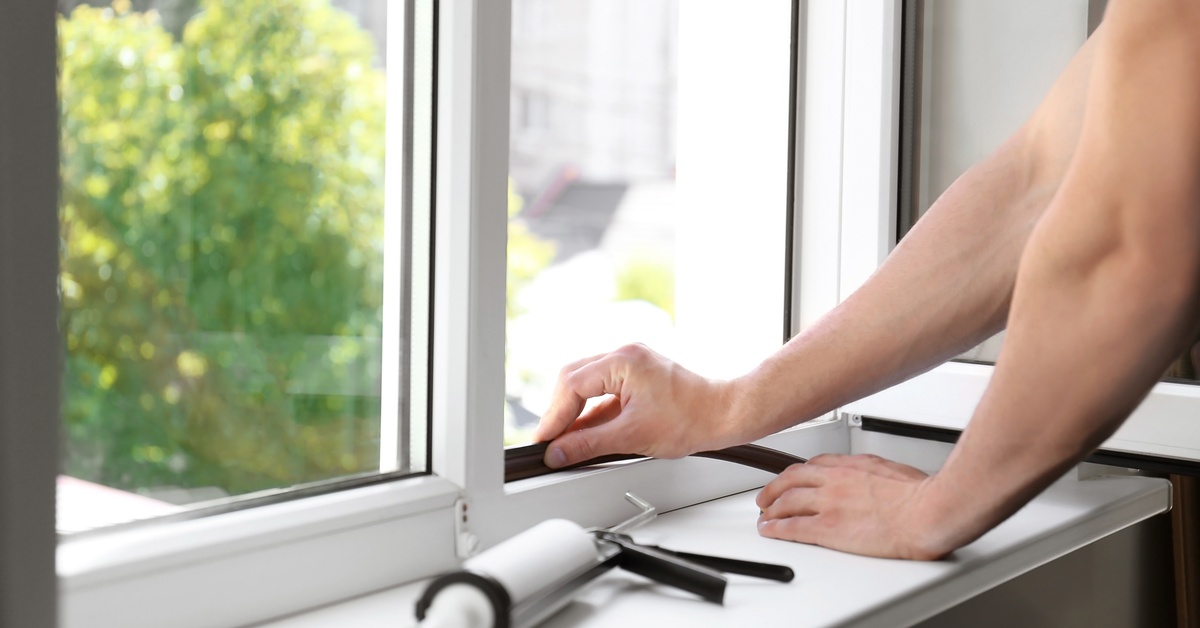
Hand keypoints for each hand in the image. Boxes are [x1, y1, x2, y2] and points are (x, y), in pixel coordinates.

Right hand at [533, 343, 737, 467]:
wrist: (725, 415)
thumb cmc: (692, 419)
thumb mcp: (632, 436)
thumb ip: (589, 444)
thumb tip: (558, 452)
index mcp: (623, 360)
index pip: (572, 385)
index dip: (554, 416)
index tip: (545, 441)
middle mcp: (625, 355)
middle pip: (574, 379)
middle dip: (560, 412)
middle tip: (550, 441)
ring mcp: (631, 364)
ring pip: (586, 385)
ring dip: (575, 412)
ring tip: (565, 441)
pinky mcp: (637, 376)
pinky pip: (603, 391)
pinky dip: (592, 412)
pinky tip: (586, 433)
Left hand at [756, 454, 948, 559]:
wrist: (927, 512)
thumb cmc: (921, 495)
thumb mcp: (893, 471)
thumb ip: (874, 474)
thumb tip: (873, 482)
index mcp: (851, 465)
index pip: (812, 465)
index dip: (796, 475)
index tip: (791, 481)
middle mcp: (834, 480)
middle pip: (791, 480)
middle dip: (774, 489)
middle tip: (766, 497)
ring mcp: (828, 502)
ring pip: (787, 502)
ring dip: (771, 509)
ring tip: (764, 516)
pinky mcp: (827, 527)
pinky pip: (792, 527)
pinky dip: (776, 528)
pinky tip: (769, 530)